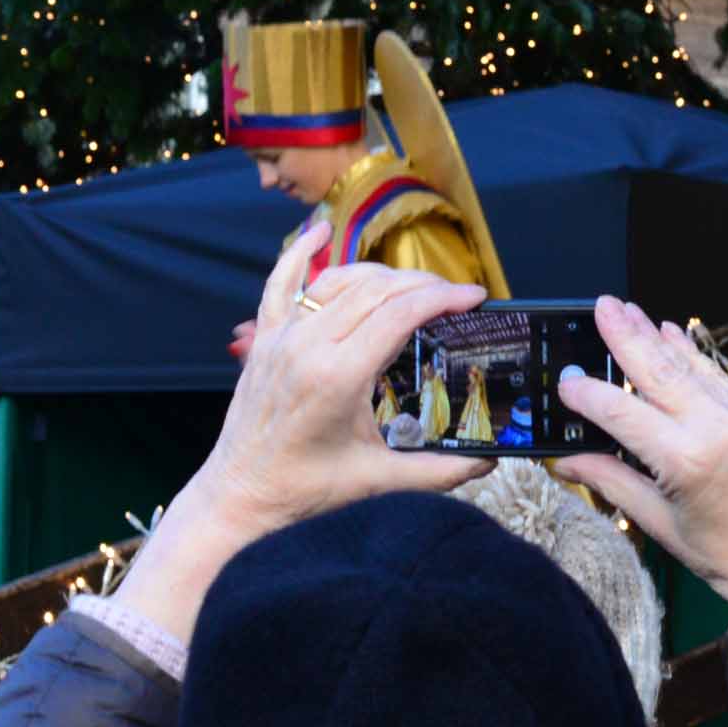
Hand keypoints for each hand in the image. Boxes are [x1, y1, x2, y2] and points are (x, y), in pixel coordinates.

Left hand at [116, 224, 493, 641]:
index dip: (445, 298)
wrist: (237, 497)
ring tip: (416, 286)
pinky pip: (280, 284)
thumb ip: (439, 471)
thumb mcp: (378, 480)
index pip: (401, 313)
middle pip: (377, 290)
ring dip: (383, 275)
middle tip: (457, 297)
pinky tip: (318, 229)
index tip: (476, 298)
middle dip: (425, 285)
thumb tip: (490, 463)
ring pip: (340, 280)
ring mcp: (282, 338)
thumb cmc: (303, 489)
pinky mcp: (265, 341)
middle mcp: (308, 346)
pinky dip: (298, 253)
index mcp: (338, 375)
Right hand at [550, 296, 727, 611]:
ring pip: (693, 367)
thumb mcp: (661, 525)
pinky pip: (721, 378)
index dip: (589, 395)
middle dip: (626, 337)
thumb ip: (613, 483)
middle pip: (660, 372)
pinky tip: (673, 337)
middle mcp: (719, 428)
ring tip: (628, 311)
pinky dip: (694, 356)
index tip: (565, 381)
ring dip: (658, 337)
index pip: (623, 414)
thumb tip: (566, 461)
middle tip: (601, 306)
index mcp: (687, 461)